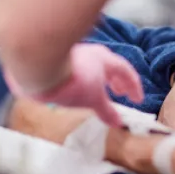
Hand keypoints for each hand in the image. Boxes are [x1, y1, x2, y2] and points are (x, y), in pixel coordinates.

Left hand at [6, 44, 143, 126]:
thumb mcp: (93, 100)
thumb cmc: (70, 80)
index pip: (125, 70)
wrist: (37, 66)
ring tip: (97, 91)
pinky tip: (75, 87)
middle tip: (120, 93)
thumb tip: (117, 121)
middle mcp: (91, 52)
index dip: (134, 86)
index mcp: (104, 58)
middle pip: (108, 65)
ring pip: (92, 64)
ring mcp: (74, 52)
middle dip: (116, 80)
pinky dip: (83, 77)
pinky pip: (77, 66)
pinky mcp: (57, 56)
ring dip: (99, 78)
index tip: (137, 99)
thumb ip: (106, 110)